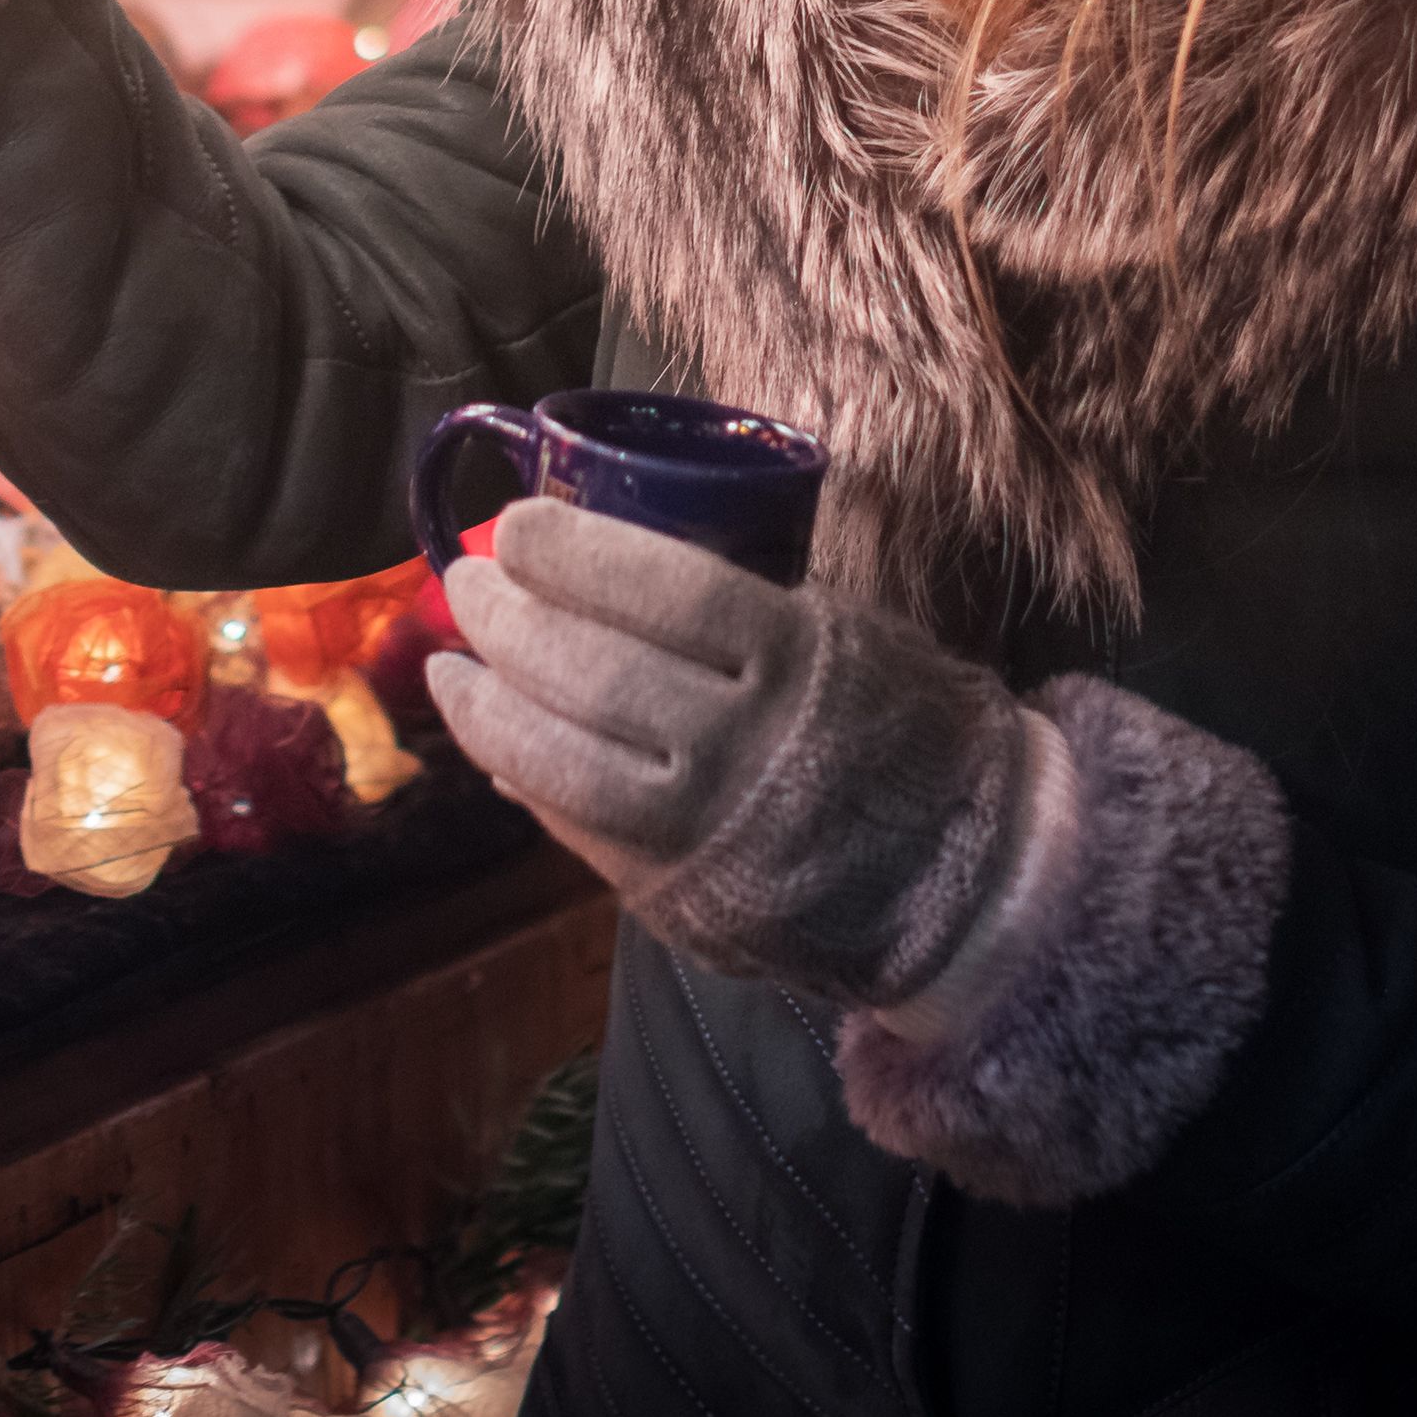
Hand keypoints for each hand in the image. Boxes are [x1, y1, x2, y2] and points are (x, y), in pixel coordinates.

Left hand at [428, 500, 1039, 1005]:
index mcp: (797, 660)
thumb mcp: (839, 633)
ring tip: (450, 663)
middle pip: (593, 671)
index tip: (521, 523)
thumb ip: (733, 605)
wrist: (965, 876)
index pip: (664, 589)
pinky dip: (520, 774)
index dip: (576, 552)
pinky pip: (573, 827)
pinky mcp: (675, 893)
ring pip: (560, 761)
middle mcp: (744, 747)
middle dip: (509, 620)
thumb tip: (589, 569)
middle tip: (466, 580)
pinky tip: (488, 736)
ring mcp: (704, 830)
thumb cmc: (897, 724)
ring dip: (486, 706)